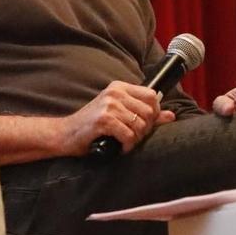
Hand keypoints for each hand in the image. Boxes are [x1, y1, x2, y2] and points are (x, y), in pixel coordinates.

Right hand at [60, 80, 174, 156]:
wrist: (65, 135)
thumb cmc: (92, 126)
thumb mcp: (119, 115)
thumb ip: (145, 114)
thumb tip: (171, 116)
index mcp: (119, 87)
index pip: (152, 96)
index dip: (153, 113)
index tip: (143, 124)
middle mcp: (114, 92)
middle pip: (149, 112)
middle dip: (144, 130)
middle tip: (132, 137)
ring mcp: (109, 105)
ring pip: (140, 125)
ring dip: (135, 139)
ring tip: (124, 142)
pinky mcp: (104, 119)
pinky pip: (129, 135)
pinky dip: (126, 145)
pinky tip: (118, 146)